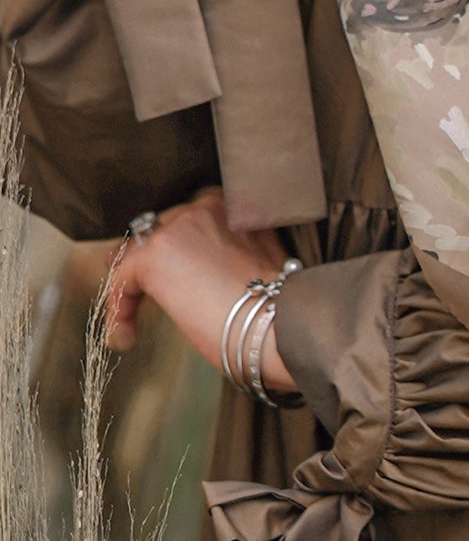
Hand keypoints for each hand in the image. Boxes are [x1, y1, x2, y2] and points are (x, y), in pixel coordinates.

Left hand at [106, 187, 298, 394]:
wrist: (278, 322)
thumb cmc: (277, 305)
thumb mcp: (258, 262)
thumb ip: (230, 251)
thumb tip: (199, 272)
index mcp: (233, 204)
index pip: (188, 217)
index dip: (172, 244)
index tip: (163, 272)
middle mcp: (205, 205)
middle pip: (158, 228)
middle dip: (145, 260)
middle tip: (132, 291)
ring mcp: (179, 226)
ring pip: (136, 252)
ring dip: (130, 287)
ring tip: (127, 322)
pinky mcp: (157, 254)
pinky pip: (121, 278)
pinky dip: (118, 309)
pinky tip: (126, 336)